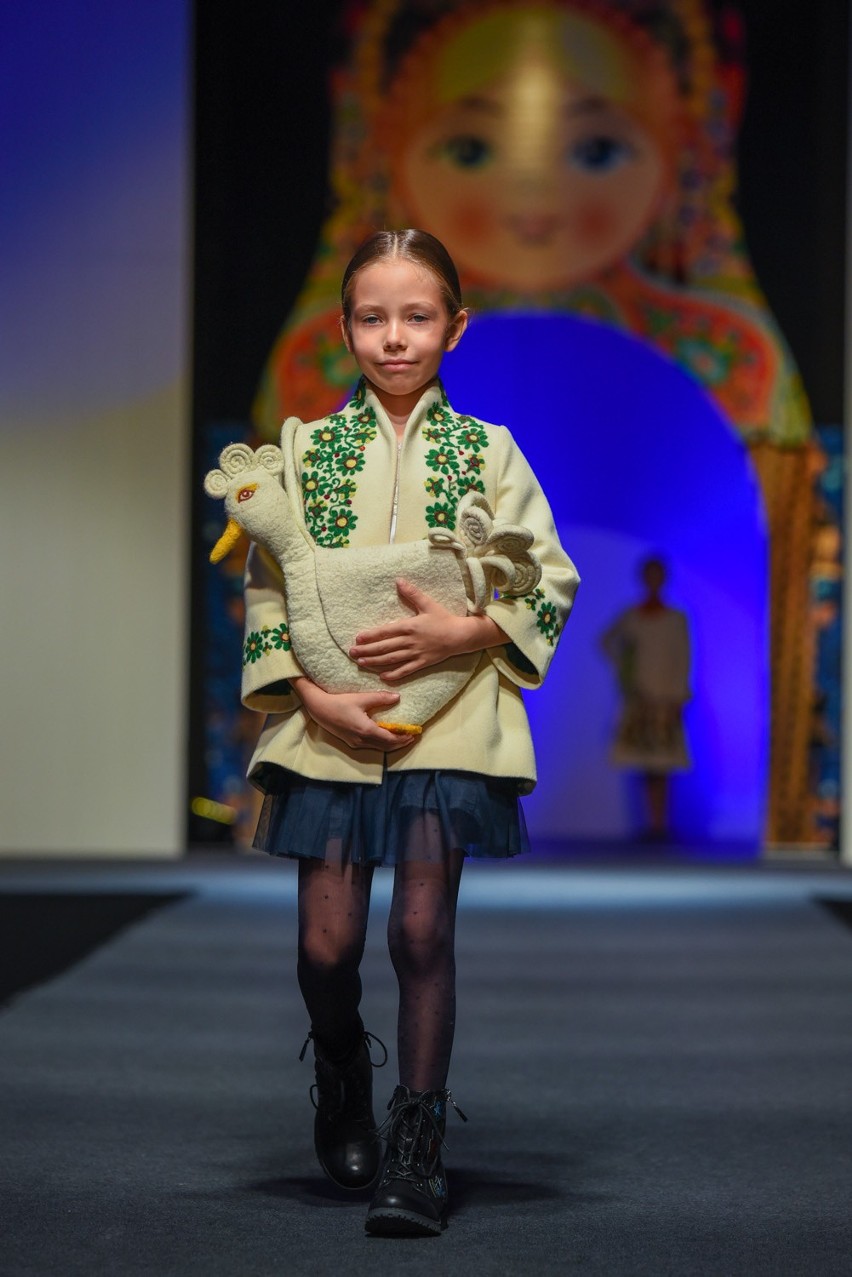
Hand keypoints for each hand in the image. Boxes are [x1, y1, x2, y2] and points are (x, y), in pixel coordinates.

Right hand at [293, 677, 415, 750]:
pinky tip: (385, 735)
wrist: (318, 708)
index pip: (391, 739)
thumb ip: (380, 698)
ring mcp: (356, 743)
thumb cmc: (339, 702)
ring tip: (402, 737)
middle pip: (387, 747)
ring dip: (392, 744)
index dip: (404, 738)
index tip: (414, 733)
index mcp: (366, 731)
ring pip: (379, 748)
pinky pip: (372, 746)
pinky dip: (382, 743)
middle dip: (401, 743)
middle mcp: (362, 741)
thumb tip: (398, 697)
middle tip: (412, 736)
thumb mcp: (361, 698)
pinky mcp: (351, 742)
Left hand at [349, 579, 506, 680]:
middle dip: (367, 650)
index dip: (370, 635)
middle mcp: (410, 641)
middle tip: (352, 653)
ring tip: (361, 663)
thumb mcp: (427, 603)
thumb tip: (398, 580)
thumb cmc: (443, 618)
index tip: (357, 638)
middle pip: (384, 647)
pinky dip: (394, 674)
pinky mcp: (422, 663)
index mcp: (409, 626)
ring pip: (391, 659)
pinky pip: (405, 670)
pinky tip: (382, 676)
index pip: (385, 632)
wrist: (460, 636)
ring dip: (375, 661)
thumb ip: (412, 593)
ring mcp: (416, 654)